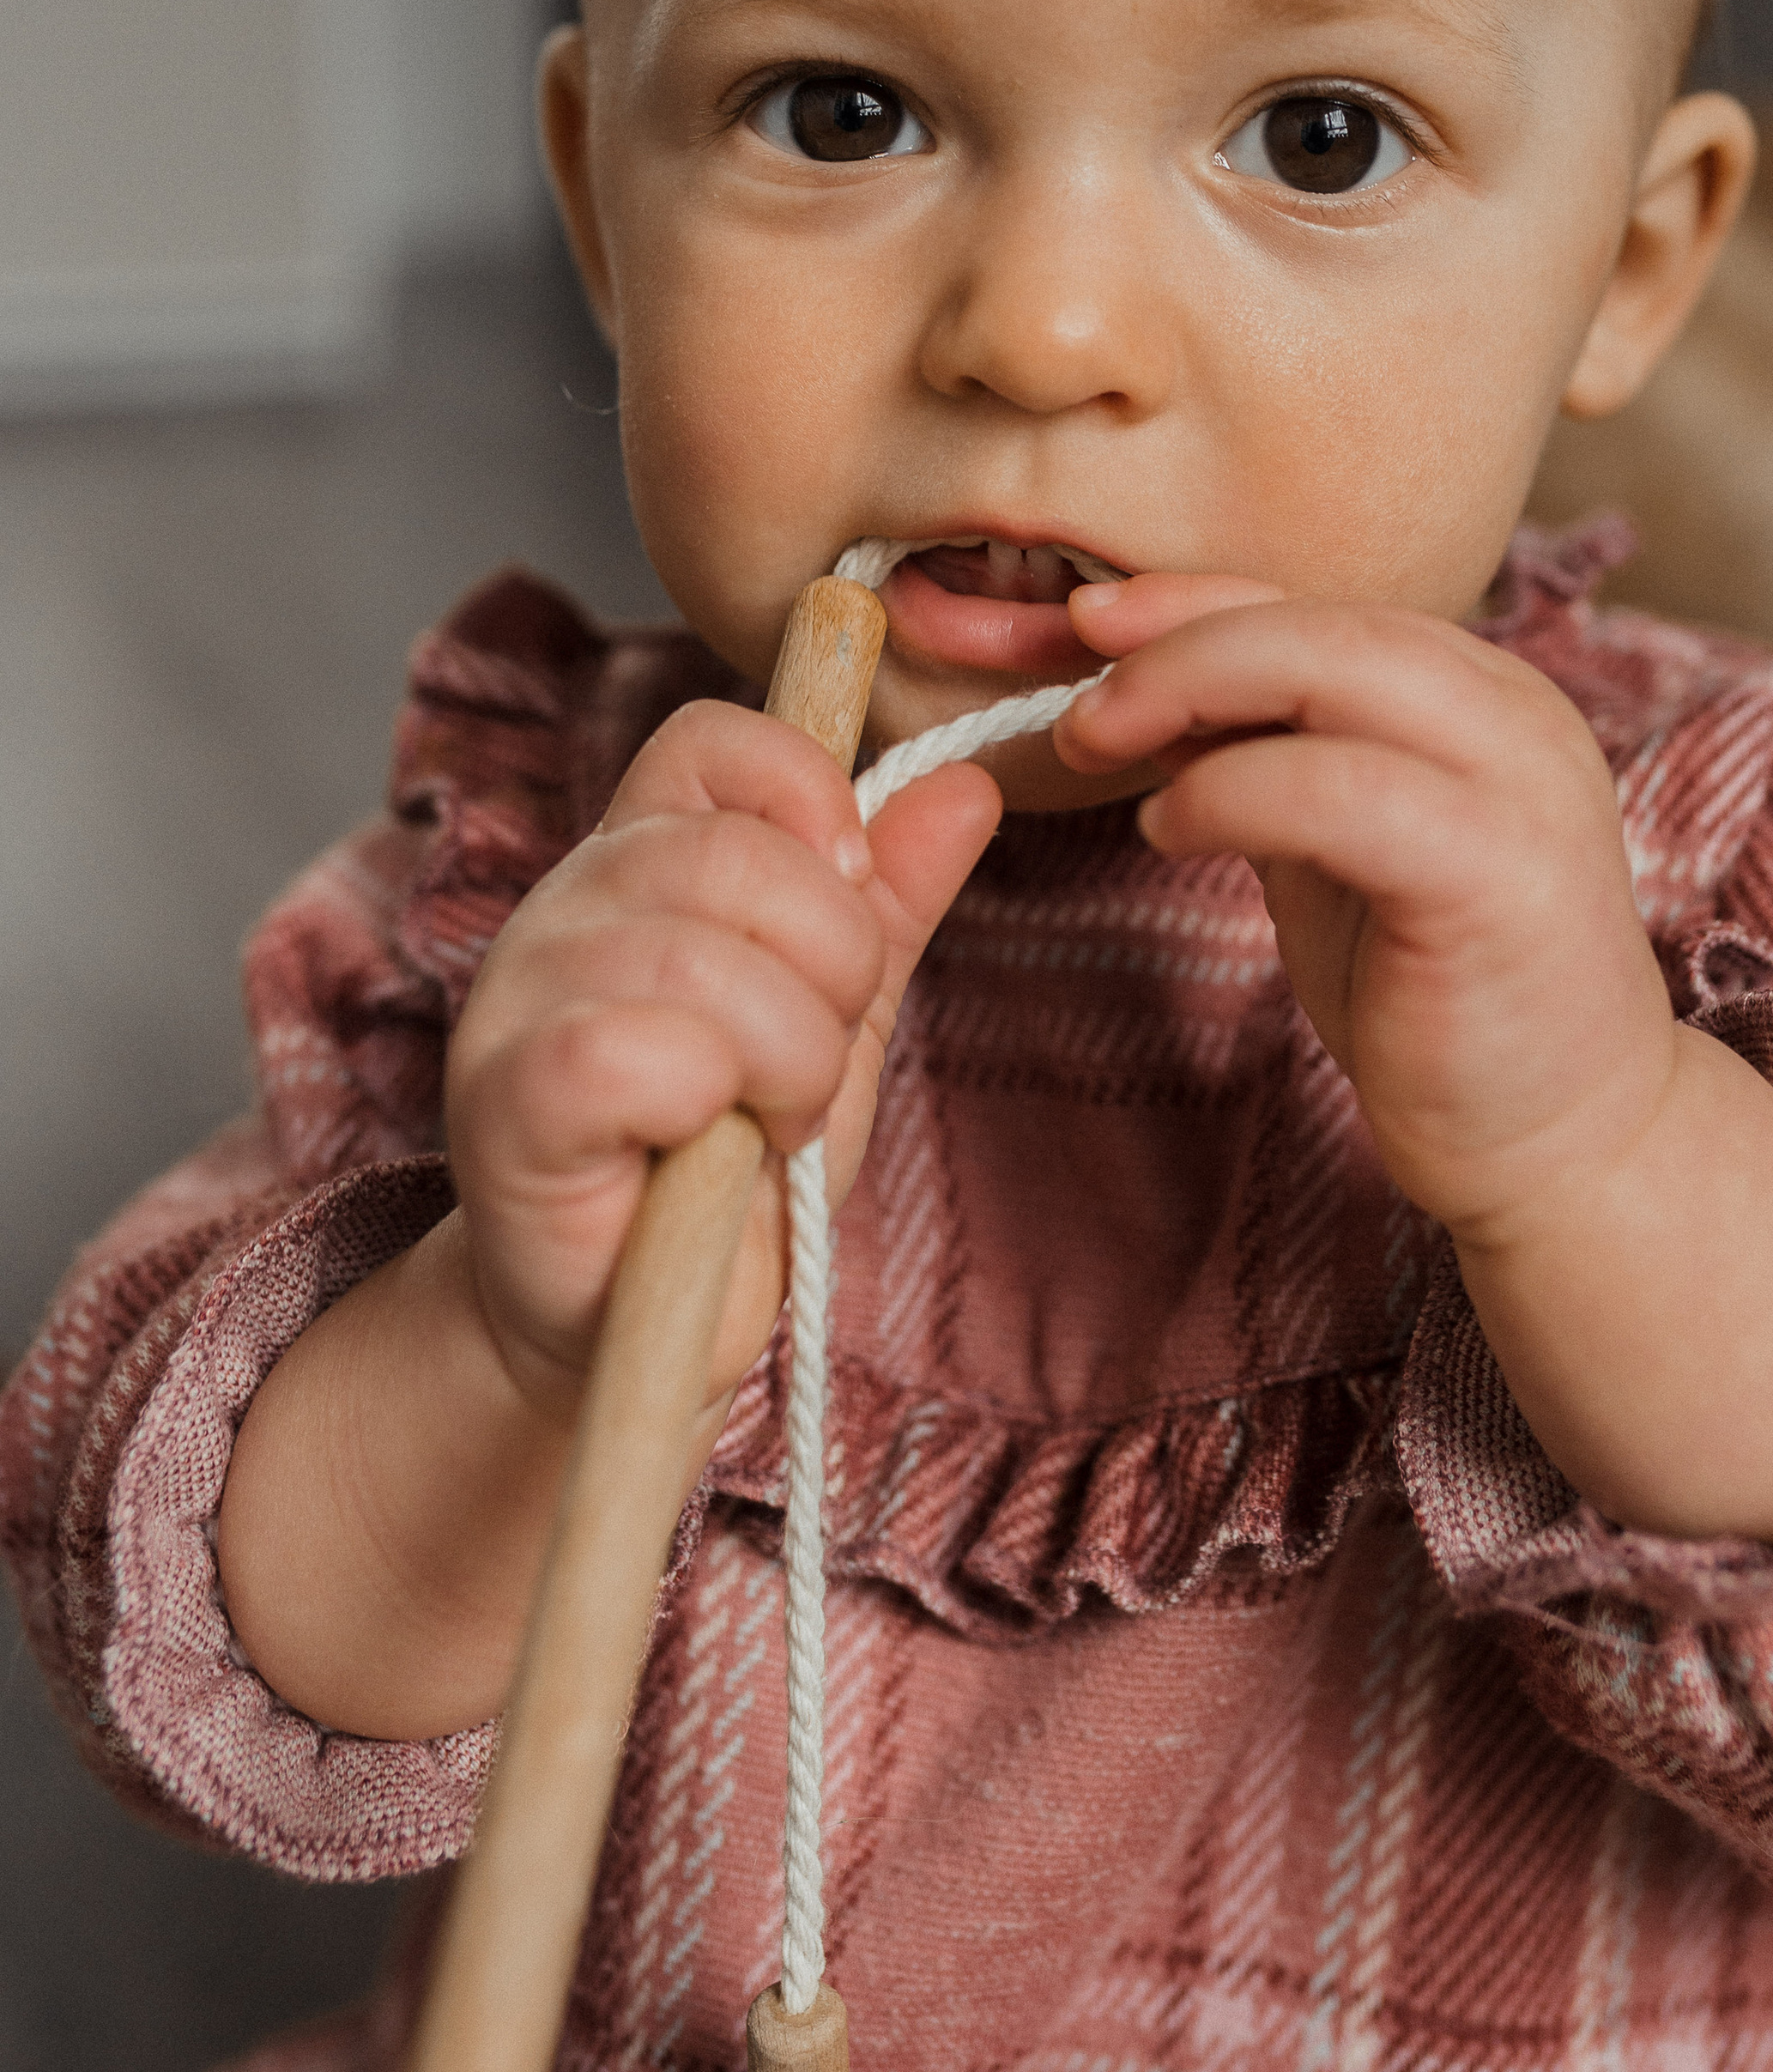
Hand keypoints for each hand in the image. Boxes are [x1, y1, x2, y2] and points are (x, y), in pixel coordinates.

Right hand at [445, 701, 1001, 1421]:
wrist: (629, 1330)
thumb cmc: (724, 1170)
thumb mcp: (834, 1020)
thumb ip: (888, 905)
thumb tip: (966, 786)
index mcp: (640, 861)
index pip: (711, 741)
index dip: (808, 797)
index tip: (851, 898)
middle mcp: (564, 904)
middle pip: (732, 849)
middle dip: (831, 967)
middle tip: (808, 1064)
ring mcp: (519, 997)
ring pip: (702, 956)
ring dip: (786, 1059)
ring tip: (765, 1122)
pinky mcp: (506, 1100)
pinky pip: (632, 1049)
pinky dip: (707, 1105)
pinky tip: (698, 1155)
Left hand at [1058, 576, 1772, 1542]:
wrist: (1568, 1144)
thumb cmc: (1442, 996)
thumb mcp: (1337, 850)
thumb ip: (1267, 763)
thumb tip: (1142, 692)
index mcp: (1482, 696)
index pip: (1322, 605)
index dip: (1193, 600)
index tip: (1086, 624)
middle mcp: (1516, 715)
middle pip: (1324, 618)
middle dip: (1178, 638)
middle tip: (1075, 697)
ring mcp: (1519, 787)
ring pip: (1337, 668)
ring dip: (1191, 692)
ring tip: (1095, 746)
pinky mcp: (1496, 875)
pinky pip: (1341, 790)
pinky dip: (1233, 792)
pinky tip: (1170, 829)